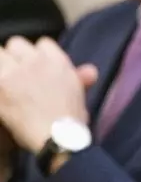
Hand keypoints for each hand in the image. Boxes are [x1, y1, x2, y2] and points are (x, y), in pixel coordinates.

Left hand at [0, 38, 95, 153]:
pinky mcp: (1, 85)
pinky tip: (1, 95)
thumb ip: (81, 78)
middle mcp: (37, 62)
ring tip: (5, 83)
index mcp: (58, 61)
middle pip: (16, 43)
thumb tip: (90, 71)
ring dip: (2, 67)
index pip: (42, 43)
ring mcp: (16, 72)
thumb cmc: (71, 121)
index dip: (36, 55)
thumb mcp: (80, 96)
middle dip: (13, 56)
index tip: (34, 68)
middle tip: (13, 73)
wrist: (57, 138)